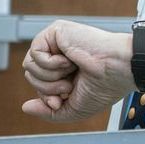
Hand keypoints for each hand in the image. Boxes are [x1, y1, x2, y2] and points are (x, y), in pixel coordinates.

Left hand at [20, 20, 135, 122]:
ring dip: (51, 77)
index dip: (47, 97)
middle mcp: (58, 54)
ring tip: (72, 71)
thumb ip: (48, 112)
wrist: (119, 70)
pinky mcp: (55, 31)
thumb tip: (25, 107)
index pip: (38, 85)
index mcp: (63, 70)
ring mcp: (56, 42)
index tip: (63, 99)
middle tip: (71, 84)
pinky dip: (52, 64)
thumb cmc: (105, 87)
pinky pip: (35, 54)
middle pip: (30, 76)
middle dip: (49, 88)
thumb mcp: (74, 109)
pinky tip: (70, 59)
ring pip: (29, 67)